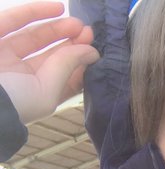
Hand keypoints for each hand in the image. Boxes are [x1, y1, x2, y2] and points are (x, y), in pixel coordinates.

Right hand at [0, 1, 98, 123]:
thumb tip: (92, 52)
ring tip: (78, 23)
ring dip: (57, 28)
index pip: (63, 78)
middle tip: (88, 32)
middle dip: (71, 44)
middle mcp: (19, 75)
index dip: (79, 63)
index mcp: (35, 94)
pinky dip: (35, 12)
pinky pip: (13, 20)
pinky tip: (57, 7)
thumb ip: (67, 68)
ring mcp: (4, 54)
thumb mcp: (46, 91)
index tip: (94, 51)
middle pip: (50, 56)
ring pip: (33, 37)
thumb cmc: (15, 101)